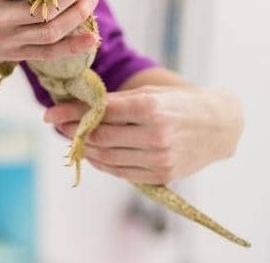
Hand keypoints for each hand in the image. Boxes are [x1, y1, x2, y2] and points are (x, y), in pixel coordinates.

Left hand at [44, 85, 242, 184]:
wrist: (220, 126)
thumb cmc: (179, 103)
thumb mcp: (151, 93)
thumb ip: (116, 101)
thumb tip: (75, 107)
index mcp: (150, 107)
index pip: (100, 112)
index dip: (71, 113)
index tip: (50, 113)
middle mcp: (155, 135)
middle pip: (100, 137)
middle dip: (73, 132)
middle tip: (57, 125)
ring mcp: (159, 159)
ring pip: (107, 158)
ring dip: (85, 149)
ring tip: (73, 139)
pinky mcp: (162, 176)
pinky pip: (121, 173)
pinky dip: (102, 164)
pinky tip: (93, 153)